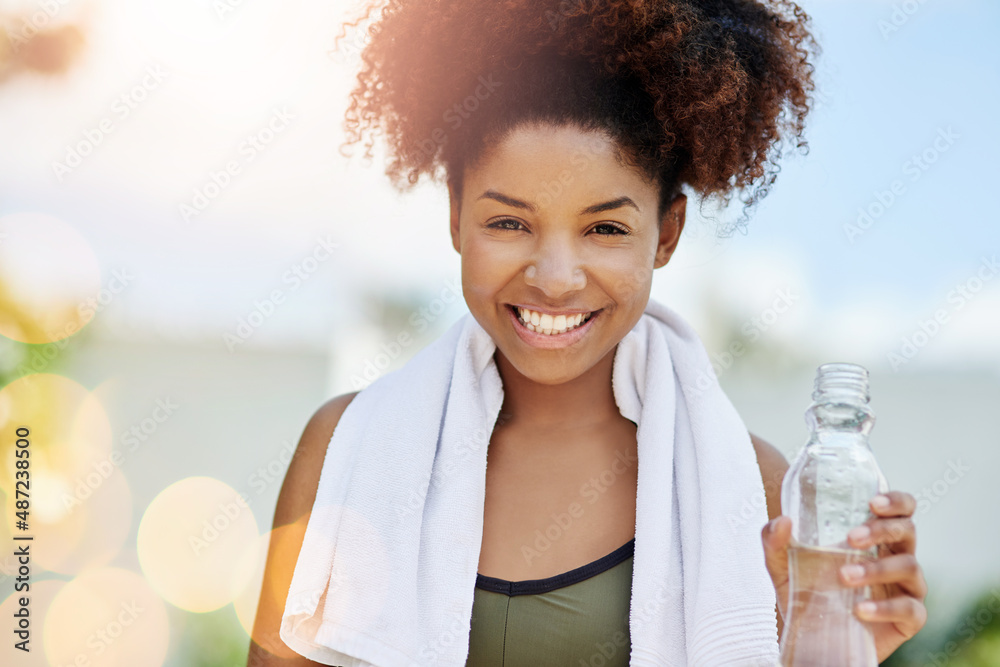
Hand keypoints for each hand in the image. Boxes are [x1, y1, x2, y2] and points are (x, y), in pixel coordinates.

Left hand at [761, 490, 927, 661]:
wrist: (810, 639)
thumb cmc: (805, 591)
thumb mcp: (782, 565)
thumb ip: (775, 541)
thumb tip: (782, 520)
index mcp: (875, 538)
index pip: (900, 509)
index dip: (895, 501)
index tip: (872, 502)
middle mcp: (896, 556)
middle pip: (907, 530)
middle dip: (882, 529)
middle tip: (851, 538)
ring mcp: (906, 587)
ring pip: (909, 566)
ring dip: (876, 568)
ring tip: (844, 577)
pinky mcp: (909, 619)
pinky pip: (910, 608)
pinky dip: (885, 607)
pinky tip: (860, 609)